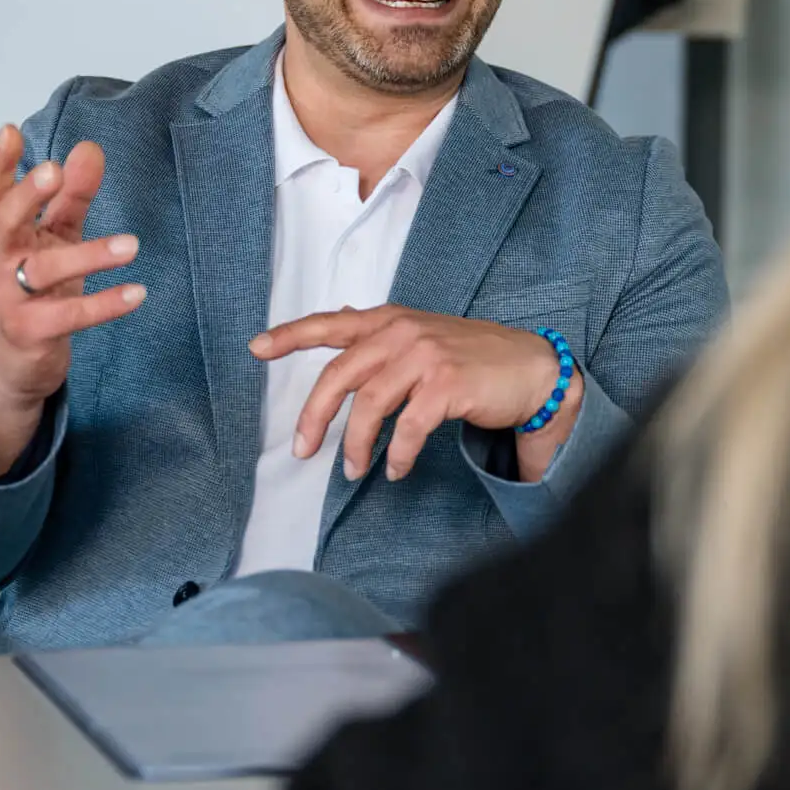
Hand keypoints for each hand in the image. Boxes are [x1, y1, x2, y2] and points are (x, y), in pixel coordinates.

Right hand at [0, 125, 142, 472]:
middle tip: (54, 169)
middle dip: (27, 194)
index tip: (10, 131)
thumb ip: (71, 196)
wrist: (10, 361)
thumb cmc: (34, 289)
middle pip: (5, 222)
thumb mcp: (53, 238)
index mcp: (3, 234)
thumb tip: (90, 148)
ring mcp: (10, 298)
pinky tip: (137, 293)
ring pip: (42, 271)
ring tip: (132, 245)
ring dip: (88, 256)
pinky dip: (104, 305)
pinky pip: (69, 316)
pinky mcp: (32, 331)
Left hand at [251, 307, 571, 482]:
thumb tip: (345, 319)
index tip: (257, 348)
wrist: (532, 369)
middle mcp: (404, 332)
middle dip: (314, 416)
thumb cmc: (474, 357)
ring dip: (356, 445)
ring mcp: (426, 356)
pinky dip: (398, 454)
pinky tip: (397, 468)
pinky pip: (408, 428)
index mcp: (392, 321)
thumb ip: (384, 334)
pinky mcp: (447, 384)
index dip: (291, 335)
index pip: (332, 323)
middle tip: (302, 449)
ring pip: (370, 406)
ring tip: (354, 470)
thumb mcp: (423, 335)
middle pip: (340, 374)